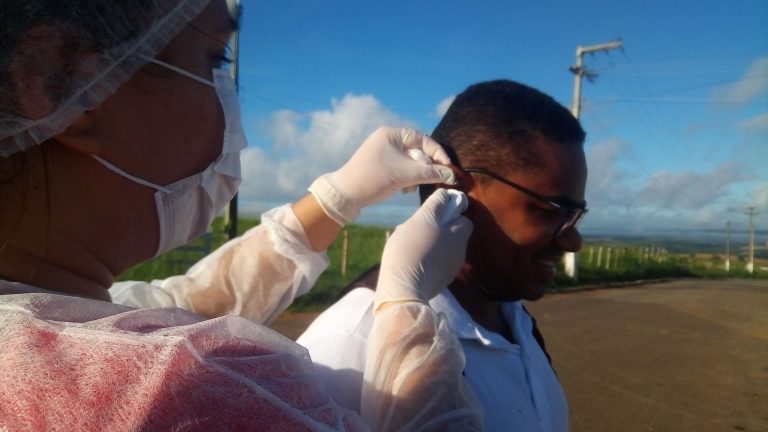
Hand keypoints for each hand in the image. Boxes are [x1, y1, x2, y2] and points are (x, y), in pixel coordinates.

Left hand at [308, 127, 455, 225]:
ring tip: (412, 187)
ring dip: (416, 175)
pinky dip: (406, 179)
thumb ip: (431, 173)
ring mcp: (384, 153)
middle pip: (418, 152)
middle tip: (433, 180)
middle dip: (426, 167)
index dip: (438, 154)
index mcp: (392, 134)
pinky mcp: (381, 166)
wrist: (345, 195)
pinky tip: (404, 190)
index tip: (448, 168)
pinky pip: (402, 169)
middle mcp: (388, 140)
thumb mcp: (405, 175)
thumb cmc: (374, 179)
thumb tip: (452, 175)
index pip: (424, 140)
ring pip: (411, 162)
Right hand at [374, 189, 471, 311]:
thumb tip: (446, 196)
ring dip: (434, 244)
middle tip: (421, 228)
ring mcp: (451, 268)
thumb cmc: (410, 249)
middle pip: (454, 234)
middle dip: (441, 229)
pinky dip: (430, 259)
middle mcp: (460, 252)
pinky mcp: (441, 281)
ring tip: (414, 245)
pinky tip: (414, 260)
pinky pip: (438, 263)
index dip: (451, 213)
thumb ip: (436, 206)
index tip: (435, 213)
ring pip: (445, 248)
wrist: (403, 288)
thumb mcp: (422, 220)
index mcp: (459, 236)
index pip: (464, 218)